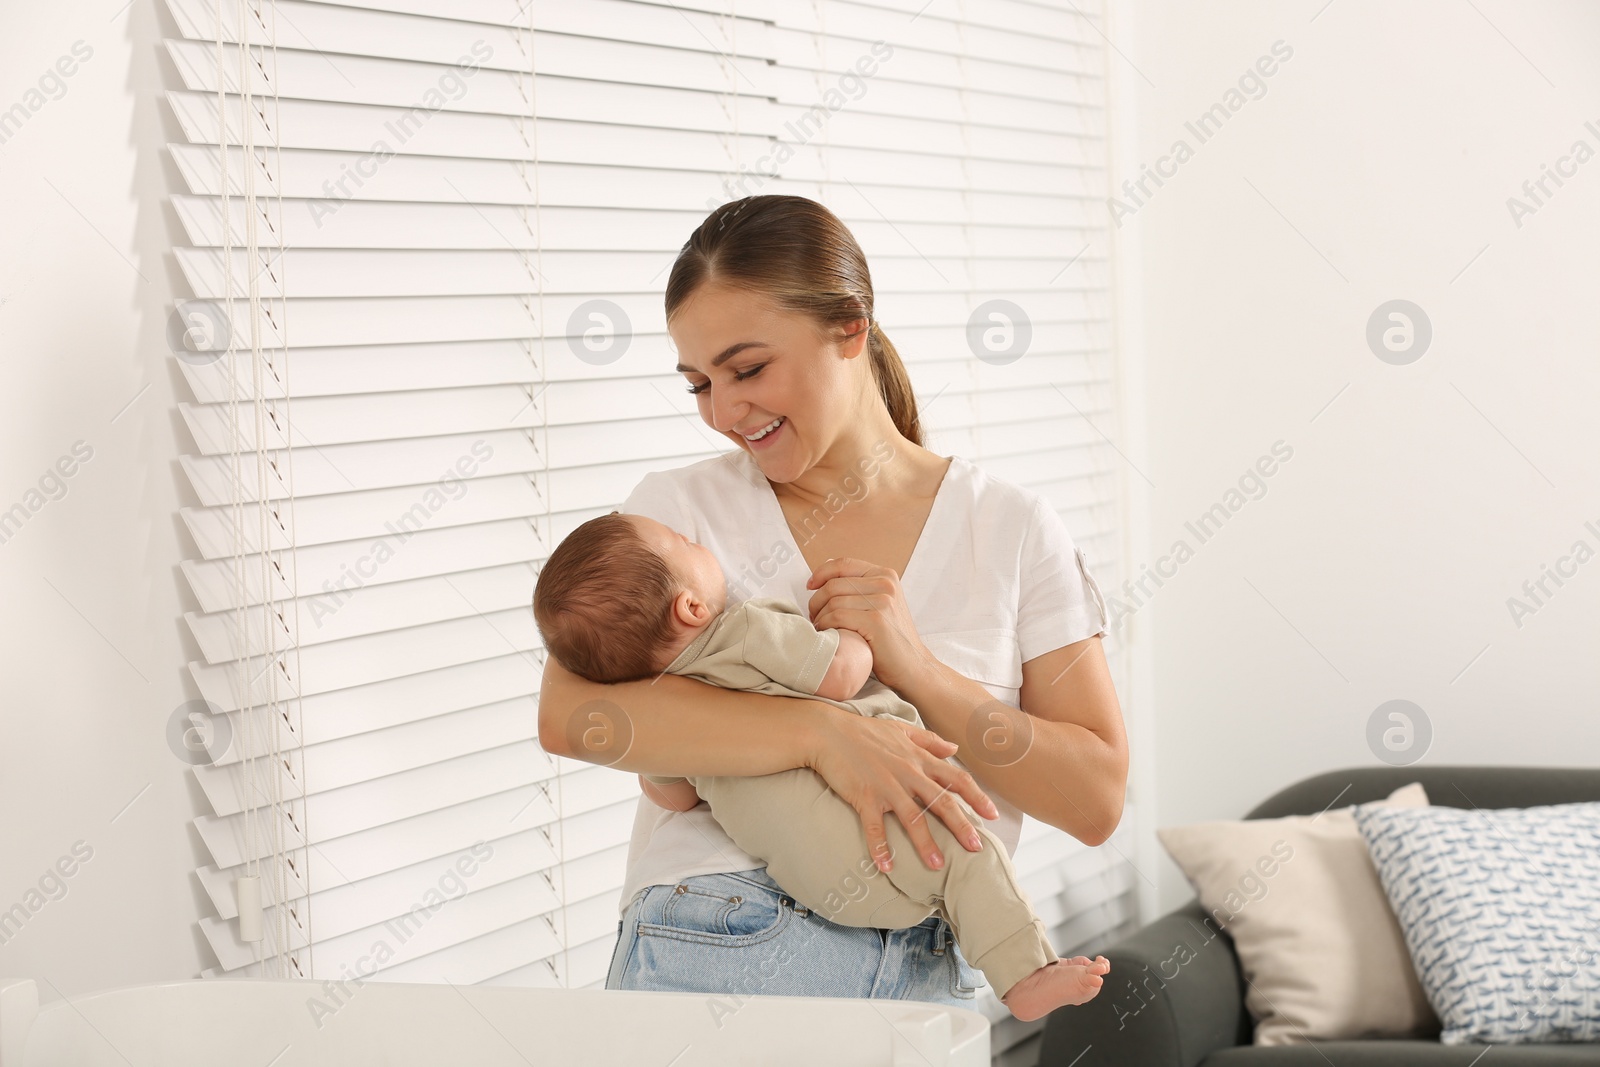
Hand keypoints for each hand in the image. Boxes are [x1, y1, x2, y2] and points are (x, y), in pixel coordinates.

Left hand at [806, 558, 932, 692]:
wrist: (912, 667)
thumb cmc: (889, 639)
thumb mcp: (879, 604)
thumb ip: (859, 587)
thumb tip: (825, 572)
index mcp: (885, 575)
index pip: (843, 564)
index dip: (821, 573)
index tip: (809, 586)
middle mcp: (885, 584)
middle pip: (834, 584)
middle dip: (816, 601)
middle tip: (814, 617)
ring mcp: (882, 601)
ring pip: (833, 601)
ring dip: (820, 617)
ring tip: (821, 628)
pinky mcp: (876, 620)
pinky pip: (837, 616)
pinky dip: (826, 626)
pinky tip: (829, 635)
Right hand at [806, 705, 999, 873]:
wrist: (828, 732)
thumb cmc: (865, 732)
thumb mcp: (902, 730)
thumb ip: (930, 740)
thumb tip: (954, 747)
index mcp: (919, 759)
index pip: (956, 778)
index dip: (976, 797)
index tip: (992, 815)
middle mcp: (908, 773)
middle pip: (942, 802)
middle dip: (962, 826)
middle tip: (977, 848)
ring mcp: (886, 786)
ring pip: (912, 818)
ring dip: (926, 844)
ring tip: (937, 866)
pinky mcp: (864, 797)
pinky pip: (874, 827)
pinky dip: (880, 847)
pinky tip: (886, 867)